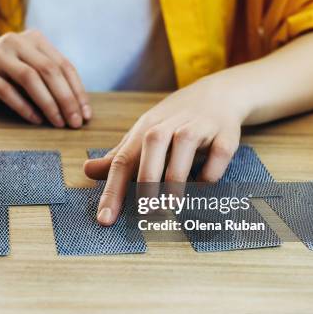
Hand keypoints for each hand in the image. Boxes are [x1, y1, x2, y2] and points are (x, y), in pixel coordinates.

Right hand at [0, 29, 90, 127]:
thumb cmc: (3, 71)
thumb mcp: (28, 66)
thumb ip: (49, 78)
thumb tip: (78, 108)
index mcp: (34, 39)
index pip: (63, 65)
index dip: (77, 91)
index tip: (85, 115)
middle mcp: (16, 41)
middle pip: (49, 70)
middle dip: (66, 99)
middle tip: (74, 123)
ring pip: (29, 78)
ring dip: (48, 103)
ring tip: (57, 123)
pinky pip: (6, 90)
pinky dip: (23, 106)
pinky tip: (35, 120)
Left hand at [83, 75, 249, 225]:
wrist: (217, 95)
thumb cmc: (172, 122)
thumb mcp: (143, 134)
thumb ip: (119, 156)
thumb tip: (87, 171)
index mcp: (145, 129)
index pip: (123, 160)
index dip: (112, 190)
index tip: (104, 218)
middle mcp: (169, 125)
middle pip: (152, 146)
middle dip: (147, 179)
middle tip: (144, 211)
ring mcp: (198, 128)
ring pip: (185, 148)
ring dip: (177, 177)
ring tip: (170, 205)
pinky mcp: (225, 135)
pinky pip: (218, 155)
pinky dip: (210, 174)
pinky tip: (202, 187)